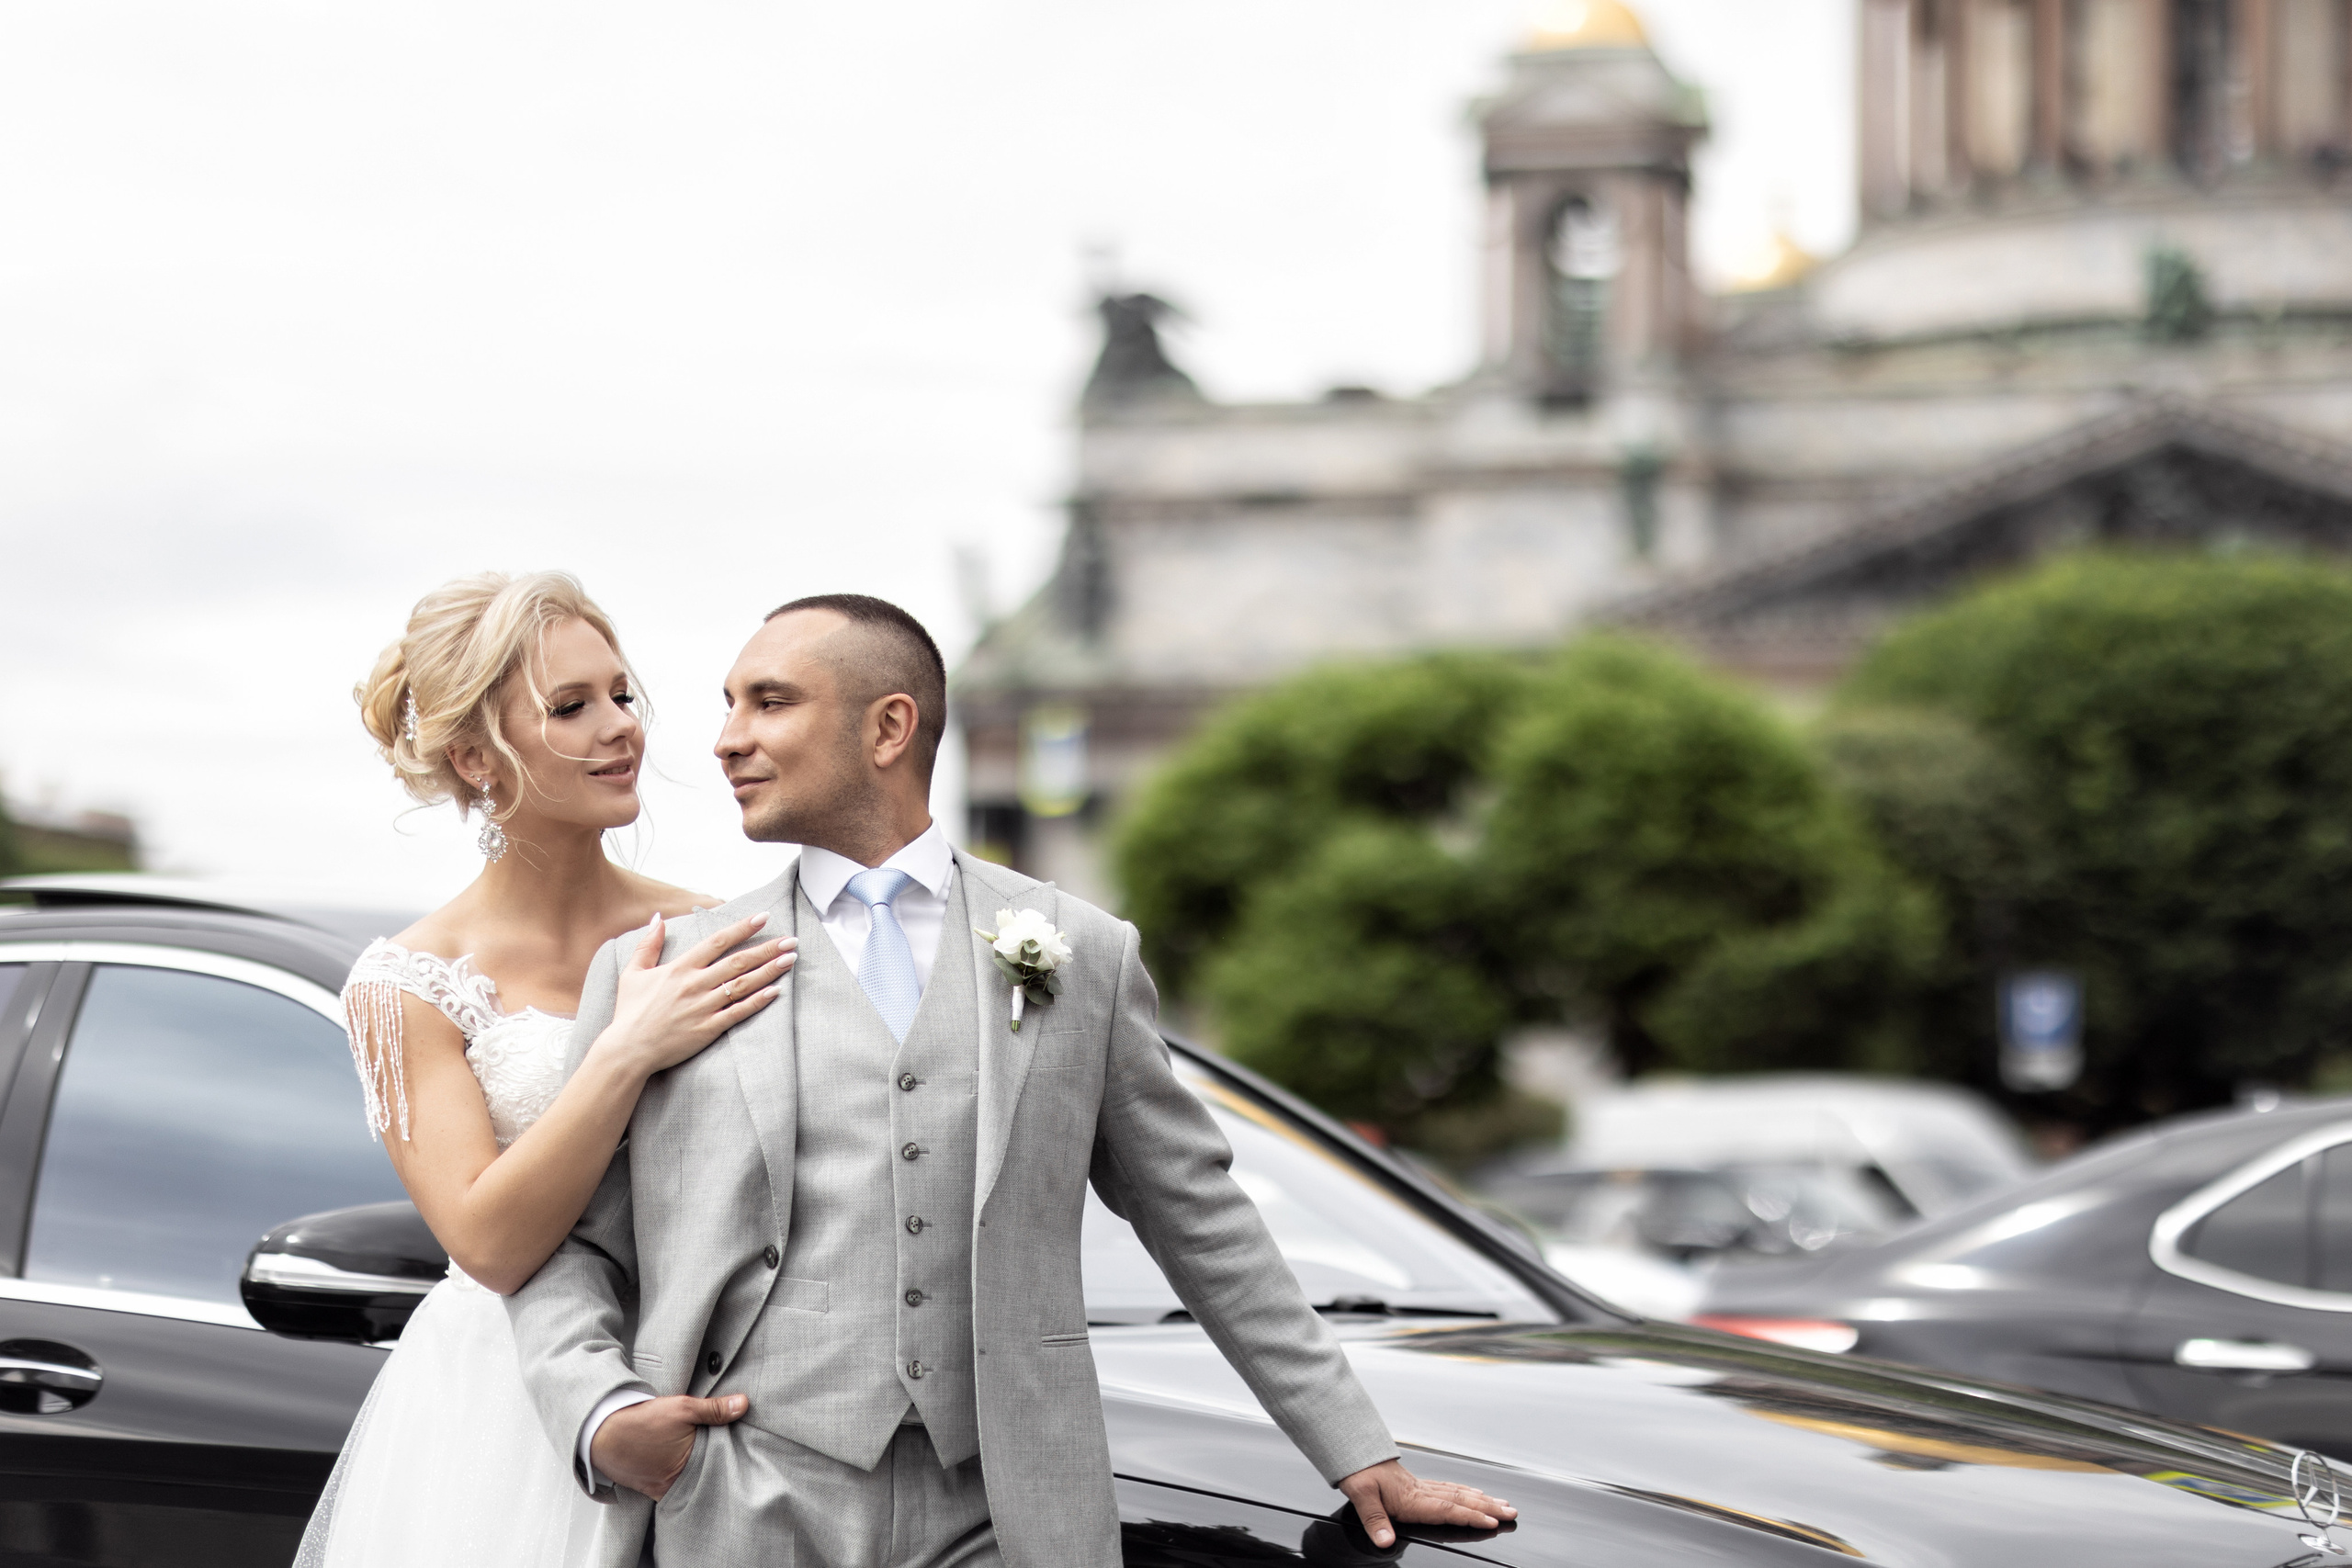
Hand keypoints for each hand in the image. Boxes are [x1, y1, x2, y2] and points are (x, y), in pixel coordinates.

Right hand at [592, 1393, 747, 1499]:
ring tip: (699, 1459)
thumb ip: (713, 1409)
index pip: (717, 1467)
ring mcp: (658, 1489)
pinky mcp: (646, 1488)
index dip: (727, 1459)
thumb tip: (743, 1404)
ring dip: (691, 1472)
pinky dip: (674, 1477)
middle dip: (711, 1467)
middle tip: (723, 1456)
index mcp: (687, 1468)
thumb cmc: (641, 1421)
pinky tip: (676, 1464)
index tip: (737, 1452)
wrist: (600, 1433)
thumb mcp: (681, 1408)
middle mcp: (673, 1485)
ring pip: (684, 1483)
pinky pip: (667, 1487)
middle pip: (701, 1477)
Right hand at [593, 913, 795, 1076]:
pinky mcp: (708, 1029)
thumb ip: (648, 944)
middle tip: (791, 939)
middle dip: (767, 948)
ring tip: (790, 959)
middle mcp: (694, 985)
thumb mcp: (633, 973)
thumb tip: (658, 918)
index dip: (742, 928)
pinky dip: (758, 1001)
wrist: (628, 1050)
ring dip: (769, 970)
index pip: (717, 942)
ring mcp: (703, 1007)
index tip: (763, 917)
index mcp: (679, 968)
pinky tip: (776, 991)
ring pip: (743, 984)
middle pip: (738, 961)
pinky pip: (738, 1013)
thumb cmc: (630, 1012)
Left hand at [1336, 1459, 1513, 1548]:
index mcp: (1411, 1497)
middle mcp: (1421, 1491)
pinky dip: (1467, 1492)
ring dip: (1482, 1499)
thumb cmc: (1359, 1472)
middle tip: (1511, 1512)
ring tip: (1503, 1503)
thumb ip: (1375, 1521)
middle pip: (1461, 1500)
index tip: (1491, 1521)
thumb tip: (1385, 1541)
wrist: (1355, 1453)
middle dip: (1488, 1508)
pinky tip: (1475, 1493)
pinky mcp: (1420, 1485)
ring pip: (1459, 1493)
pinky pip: (1450, 1488)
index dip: (1470, 1516)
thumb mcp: (1361, 1495)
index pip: (1447, 1508)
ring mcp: (1423, 1486)